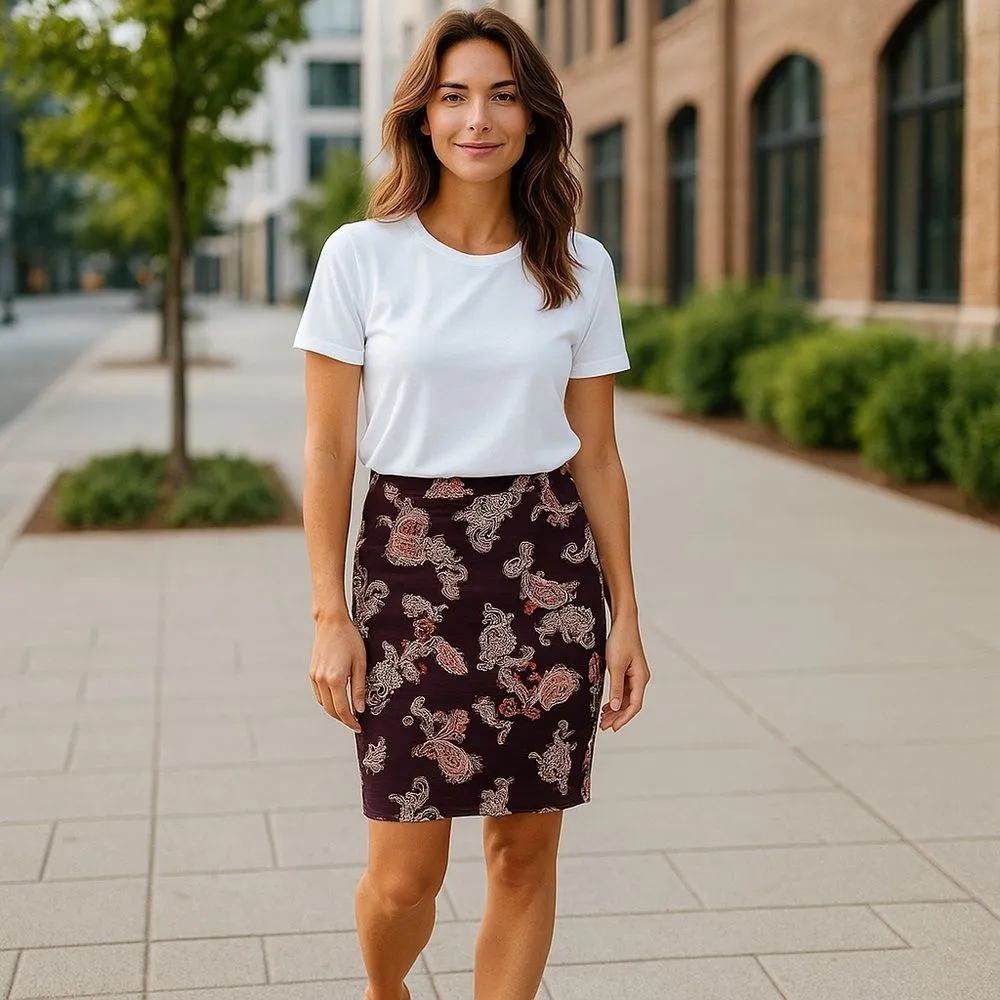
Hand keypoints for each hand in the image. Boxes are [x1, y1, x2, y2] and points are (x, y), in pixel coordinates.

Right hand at [309, 617, 366, 732]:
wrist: (331, 623)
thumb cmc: (350, 640)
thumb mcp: (361, 663)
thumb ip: (360, 688)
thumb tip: (360, 708)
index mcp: (335, 679)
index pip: (342, 709)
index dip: (351, 721)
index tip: (359, 727)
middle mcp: (322, 680)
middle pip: (331, 710)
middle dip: (343, 719)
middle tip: (355, 722)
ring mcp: (315, 676)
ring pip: (323, 703)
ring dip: (335, 711)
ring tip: (349, 713)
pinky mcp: (312, 672)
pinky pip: (319, 694)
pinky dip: (328, 701)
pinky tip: (338, 699)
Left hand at [599, 618, 650, 732]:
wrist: (623, 622)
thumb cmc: (621, 640)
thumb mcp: (615, 665)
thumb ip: (616, 687)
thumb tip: (616, 707)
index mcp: (641, 678)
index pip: (635, 705)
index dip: (624, 718)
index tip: (613, 727)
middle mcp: (640, 678)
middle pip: (631, 703)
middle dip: (618, 716)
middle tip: (603, 726)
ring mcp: (635, 674)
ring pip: (627, 698)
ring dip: (616, 709)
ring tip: (603, 719)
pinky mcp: (628, 670)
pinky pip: (623, 689)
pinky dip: (615, 699)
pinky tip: (606, 705)